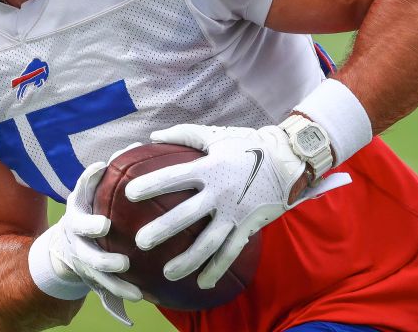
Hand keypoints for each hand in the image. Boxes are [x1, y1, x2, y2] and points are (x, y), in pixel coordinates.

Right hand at [39, 160, 140, 324]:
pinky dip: (121, 291)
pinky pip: (106, 286)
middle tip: (105, 226)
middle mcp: (75, 232)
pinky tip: (140, 295)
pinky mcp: (92, 277)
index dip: (87, 178)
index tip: (100, 167)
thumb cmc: (91, 213)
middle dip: (90, 226)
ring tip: (124, 265)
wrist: (67, 250)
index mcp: (78, 207)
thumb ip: (113, 174)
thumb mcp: (93, 193)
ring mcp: (82, 256)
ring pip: (92, 263)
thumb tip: (137, 143)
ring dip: (107, 263)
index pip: (80, 188)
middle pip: (79, 229)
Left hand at [124, 124, 351, 288]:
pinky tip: (202, 283)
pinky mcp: (247, 226)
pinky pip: (230, 252)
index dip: (152, 184)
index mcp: (209, 168)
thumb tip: (153, 135)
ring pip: (208, 242)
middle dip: (163, 230)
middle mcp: (220, 193)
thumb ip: (184, 135)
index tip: (129, 193)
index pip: (174, 177)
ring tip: (167, 273)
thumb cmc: (248, 144)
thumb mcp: (216, 135)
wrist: (288, 159)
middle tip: (141, 242)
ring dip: (187, 260)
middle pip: (186, 215)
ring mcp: (234, 213)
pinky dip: (217, 268)